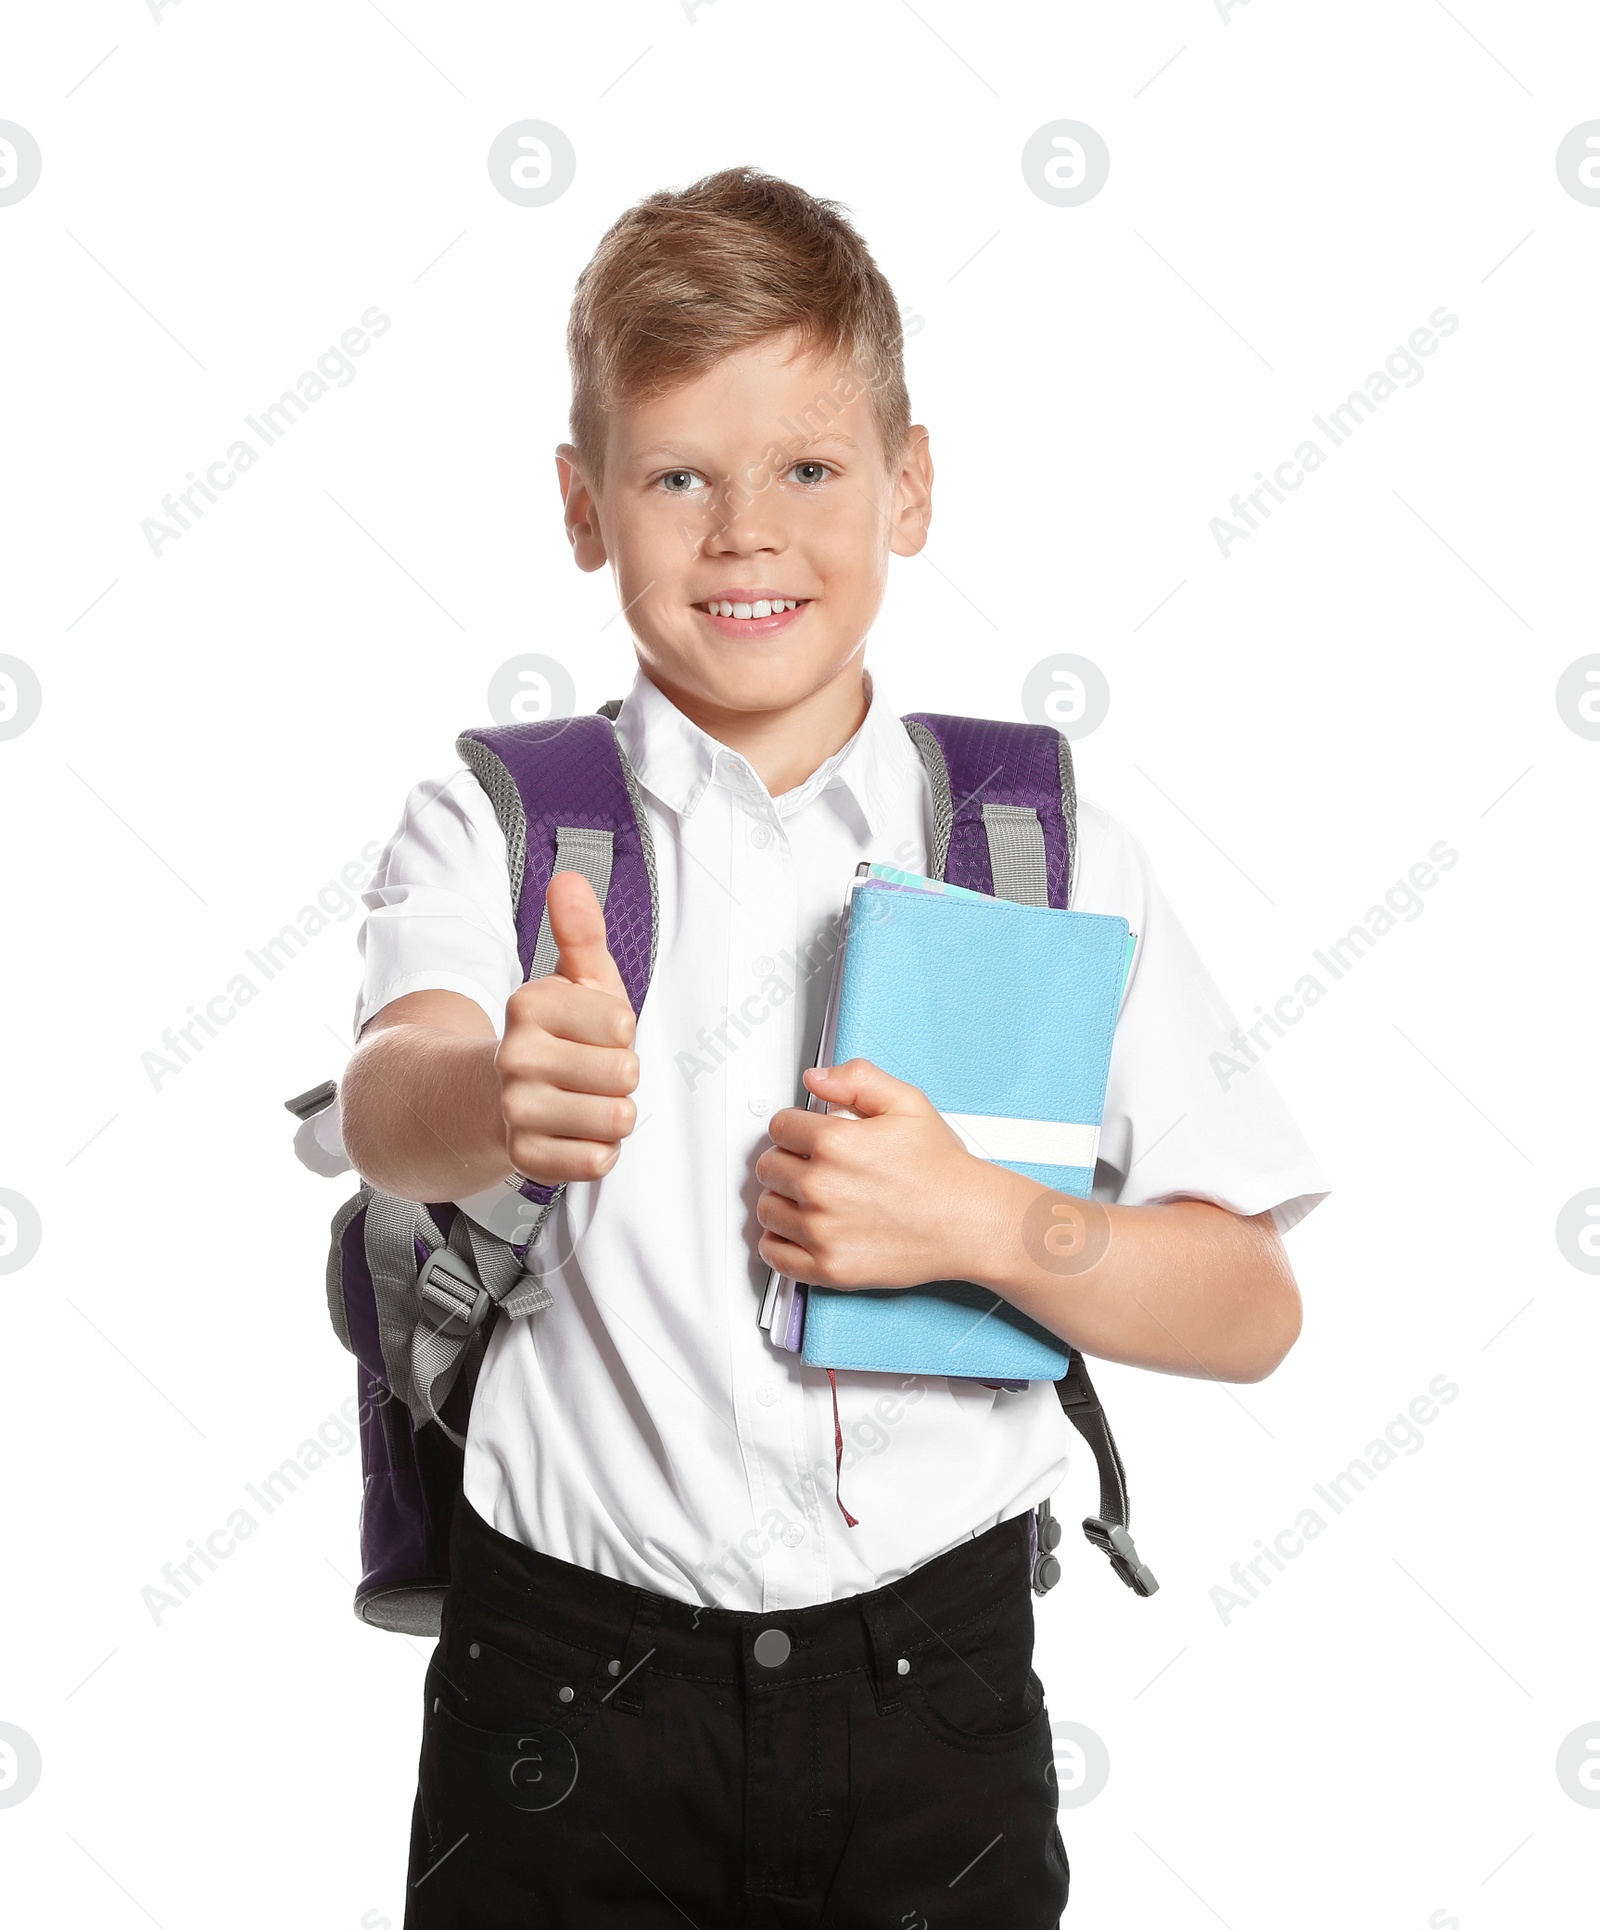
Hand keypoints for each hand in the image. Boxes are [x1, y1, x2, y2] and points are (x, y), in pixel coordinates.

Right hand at [496, 871, 638, 1185]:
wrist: (491, 1096)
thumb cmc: (553, 1035)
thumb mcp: (572, 979)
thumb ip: (578, 931)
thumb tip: (568, 880)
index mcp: (529, 1005)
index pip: (623, 1024)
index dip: (621, 1031)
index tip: (594, 1031)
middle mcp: (516, 1057)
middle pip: (625, 1073)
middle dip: (621, 1074)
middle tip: (590, 1070)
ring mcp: (516, 1110)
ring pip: (616, 1119)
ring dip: (613, 1114)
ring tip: (584, 1100)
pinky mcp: (525, 1158)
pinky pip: (598, 1159)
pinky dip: (597, 1150)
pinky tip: (573, 1132)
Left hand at [754, 1058, 999, 1288]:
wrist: (969, 1222)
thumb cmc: (942, 1169)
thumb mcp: (907, 1103)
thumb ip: (857, 1079)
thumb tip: (816, 1078)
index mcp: (835, 1143)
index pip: (779, 1127)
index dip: (794, 1127)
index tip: (806, 1136)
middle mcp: (821, 1187)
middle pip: (768, 1167)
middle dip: (786, 1161)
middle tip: (811, 1165)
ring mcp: (822, 1231)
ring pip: (767, 1209)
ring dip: (782, 1200)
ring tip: (810, 1197)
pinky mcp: (828, 1268)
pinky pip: (774, 1255)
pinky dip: (779, 1243)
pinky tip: (798, 1231)